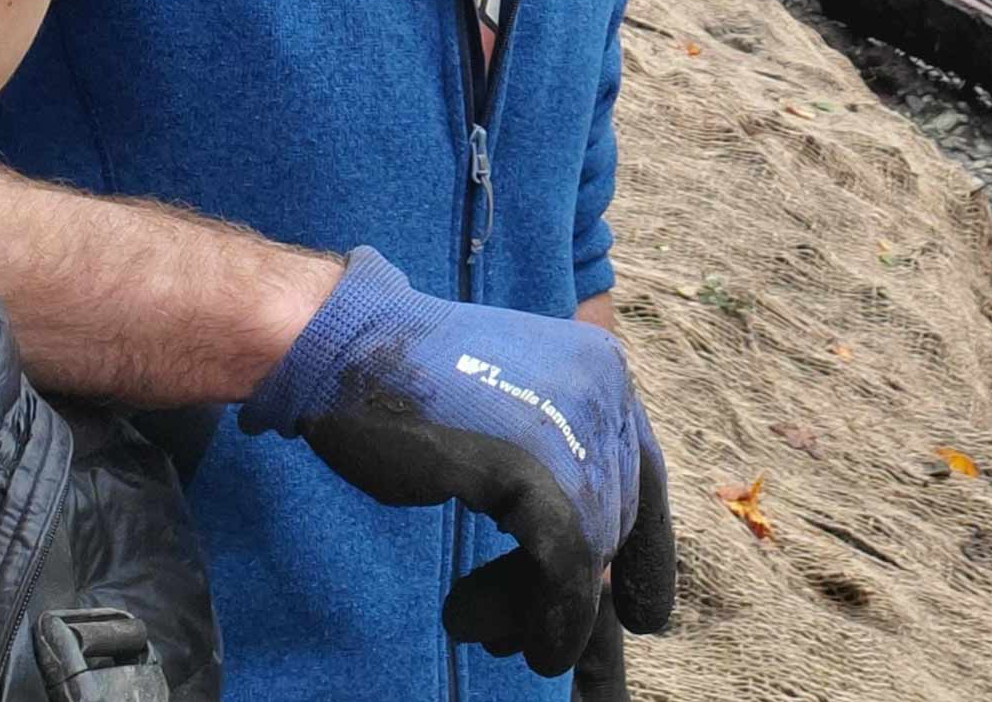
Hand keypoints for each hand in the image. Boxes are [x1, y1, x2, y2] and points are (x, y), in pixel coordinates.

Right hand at [239, 249, 676, 676]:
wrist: (348, 349)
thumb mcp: (508, 413)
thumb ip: (557, 467)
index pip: (643, 476)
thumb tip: (597, 575)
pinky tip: (513, 639)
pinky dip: (548, 616)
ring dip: (547, 611)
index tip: (638, 615)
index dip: (642, 554)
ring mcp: (575, 424)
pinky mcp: (533, 467)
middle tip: (521, 634)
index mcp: (601, 368)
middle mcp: (605, 389)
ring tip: (502, 642)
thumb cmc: (410, 388)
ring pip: (591, 549)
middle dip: (573, 587)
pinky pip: (564, 565)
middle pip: (615, 517)